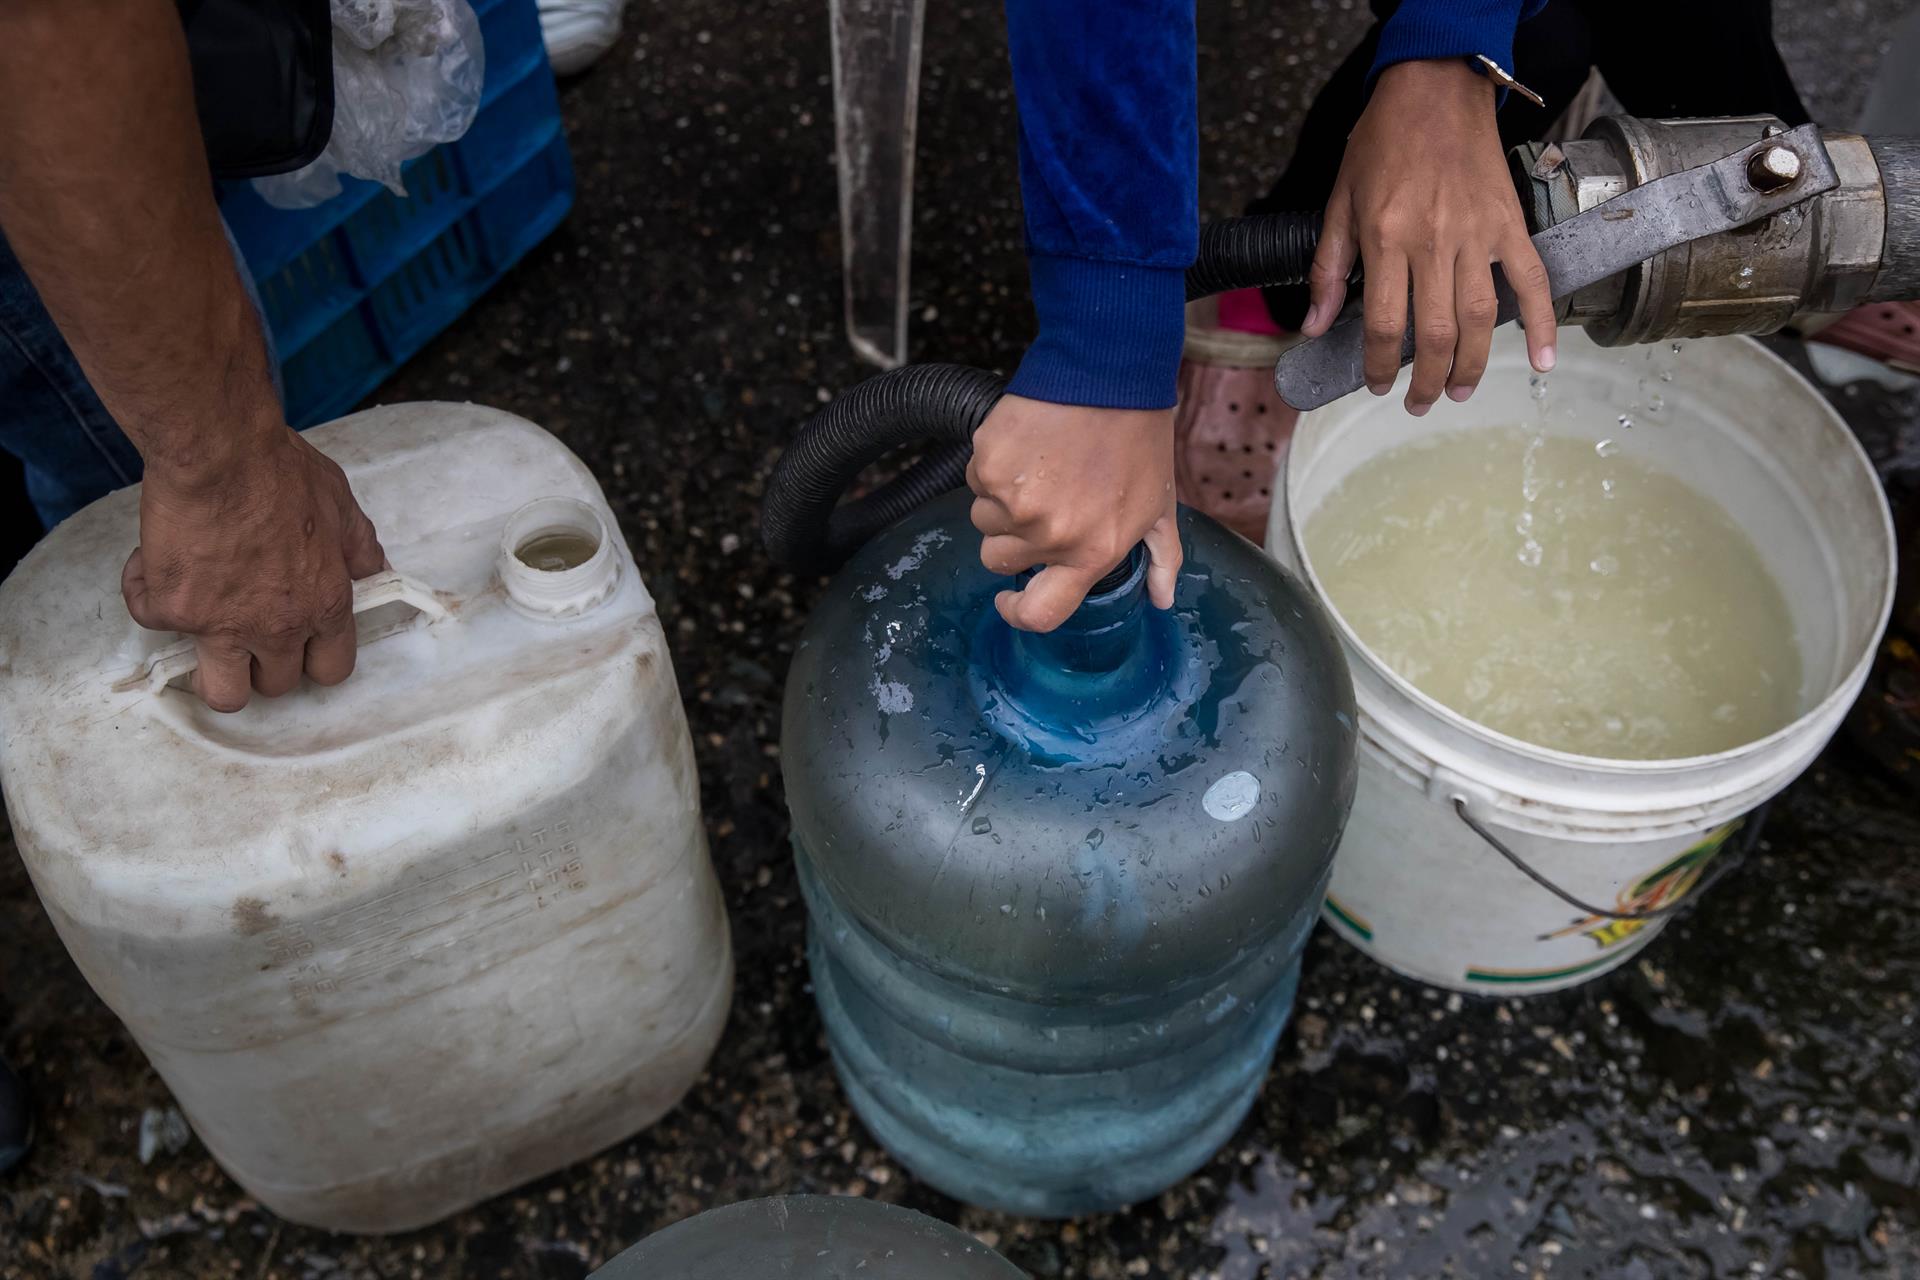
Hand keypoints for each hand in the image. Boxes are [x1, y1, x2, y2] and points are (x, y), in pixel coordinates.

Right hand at [123, 426, 385, 711]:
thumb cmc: (280, 471)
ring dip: (211, 667)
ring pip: (223, 694)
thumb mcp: (342, 506)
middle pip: (275, 685)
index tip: (301, 643)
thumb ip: (359, 548)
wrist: (219, 451)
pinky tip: (155, 563)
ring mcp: (223, 625)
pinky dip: (148, 593)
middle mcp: (278, 626)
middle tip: (247, 626)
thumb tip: (373, 572)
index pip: (331, 669)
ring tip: (204, 631)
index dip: (315, 658)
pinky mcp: (172, 610)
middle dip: (262, 661)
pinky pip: (152, 622)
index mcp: (324, 605)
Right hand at [966, 394, 1181, 632]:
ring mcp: (1012, 500)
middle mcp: (1048, 534)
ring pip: (982, 519)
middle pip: (999, 560)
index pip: (1040, 613)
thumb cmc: (1138, 438)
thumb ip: (1160, 558)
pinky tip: (1026, 444)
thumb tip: (1162, 600)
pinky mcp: (987, 464)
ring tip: (1039, 466)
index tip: (1010, 599)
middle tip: (1044, 499)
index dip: (1017, 612)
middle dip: (1013, 536)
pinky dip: (992, 465)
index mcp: (1090, 552)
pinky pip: (974, 479)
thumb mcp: (1160, 504)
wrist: (1107, 372)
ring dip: (1001, 500)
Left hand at [1302, 58, 1556, 413]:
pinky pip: (1531, 280)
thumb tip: (1313, 326)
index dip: (1379, 365)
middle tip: (1420, 404)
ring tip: (1459, 392)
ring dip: (1471, 366)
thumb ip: (1328, 268)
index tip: (1376, 385)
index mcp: (1387, 239)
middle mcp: (1434, 242)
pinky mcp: (1508, 224)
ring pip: (1480, 318)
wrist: (1434, 88)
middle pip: (1436, 333)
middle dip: (1428, 380)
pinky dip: (1541, 323)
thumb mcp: (1339, 201)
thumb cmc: (1382, 142)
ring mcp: (1477, 234)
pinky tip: (1542, 360)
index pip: (1384, 324)